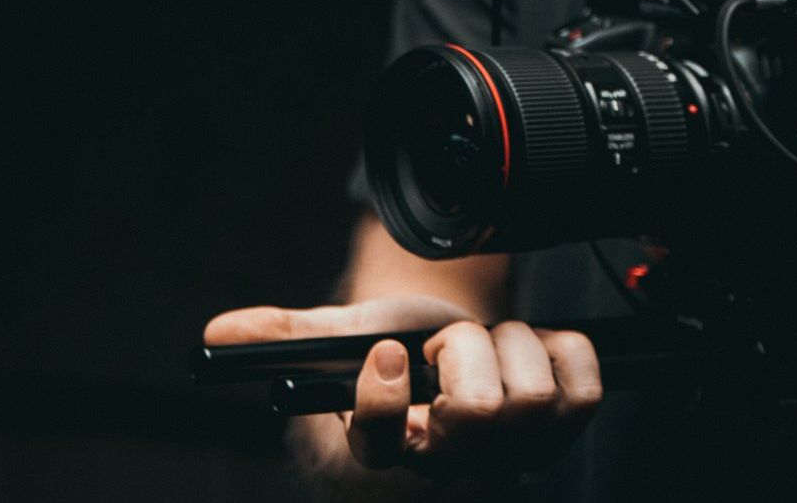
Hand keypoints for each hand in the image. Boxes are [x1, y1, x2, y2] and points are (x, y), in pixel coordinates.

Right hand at [204, 296, 601, 481]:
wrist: (463, 346)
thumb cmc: (403, 348)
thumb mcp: (344, 335)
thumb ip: (286, 337)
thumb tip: (216, 334)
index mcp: (390, 448)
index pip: (381, 446)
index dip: (385, 398)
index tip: (387, 351)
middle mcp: (452, 463)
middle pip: (477, 413)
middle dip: (466, 351)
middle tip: (451, 346)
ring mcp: (513, 453)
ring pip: (530, 395)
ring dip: (511, 344)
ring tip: (490, 349)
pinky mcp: (564, 430)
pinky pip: (580, 382)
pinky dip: (563, 348)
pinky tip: (536, 351)